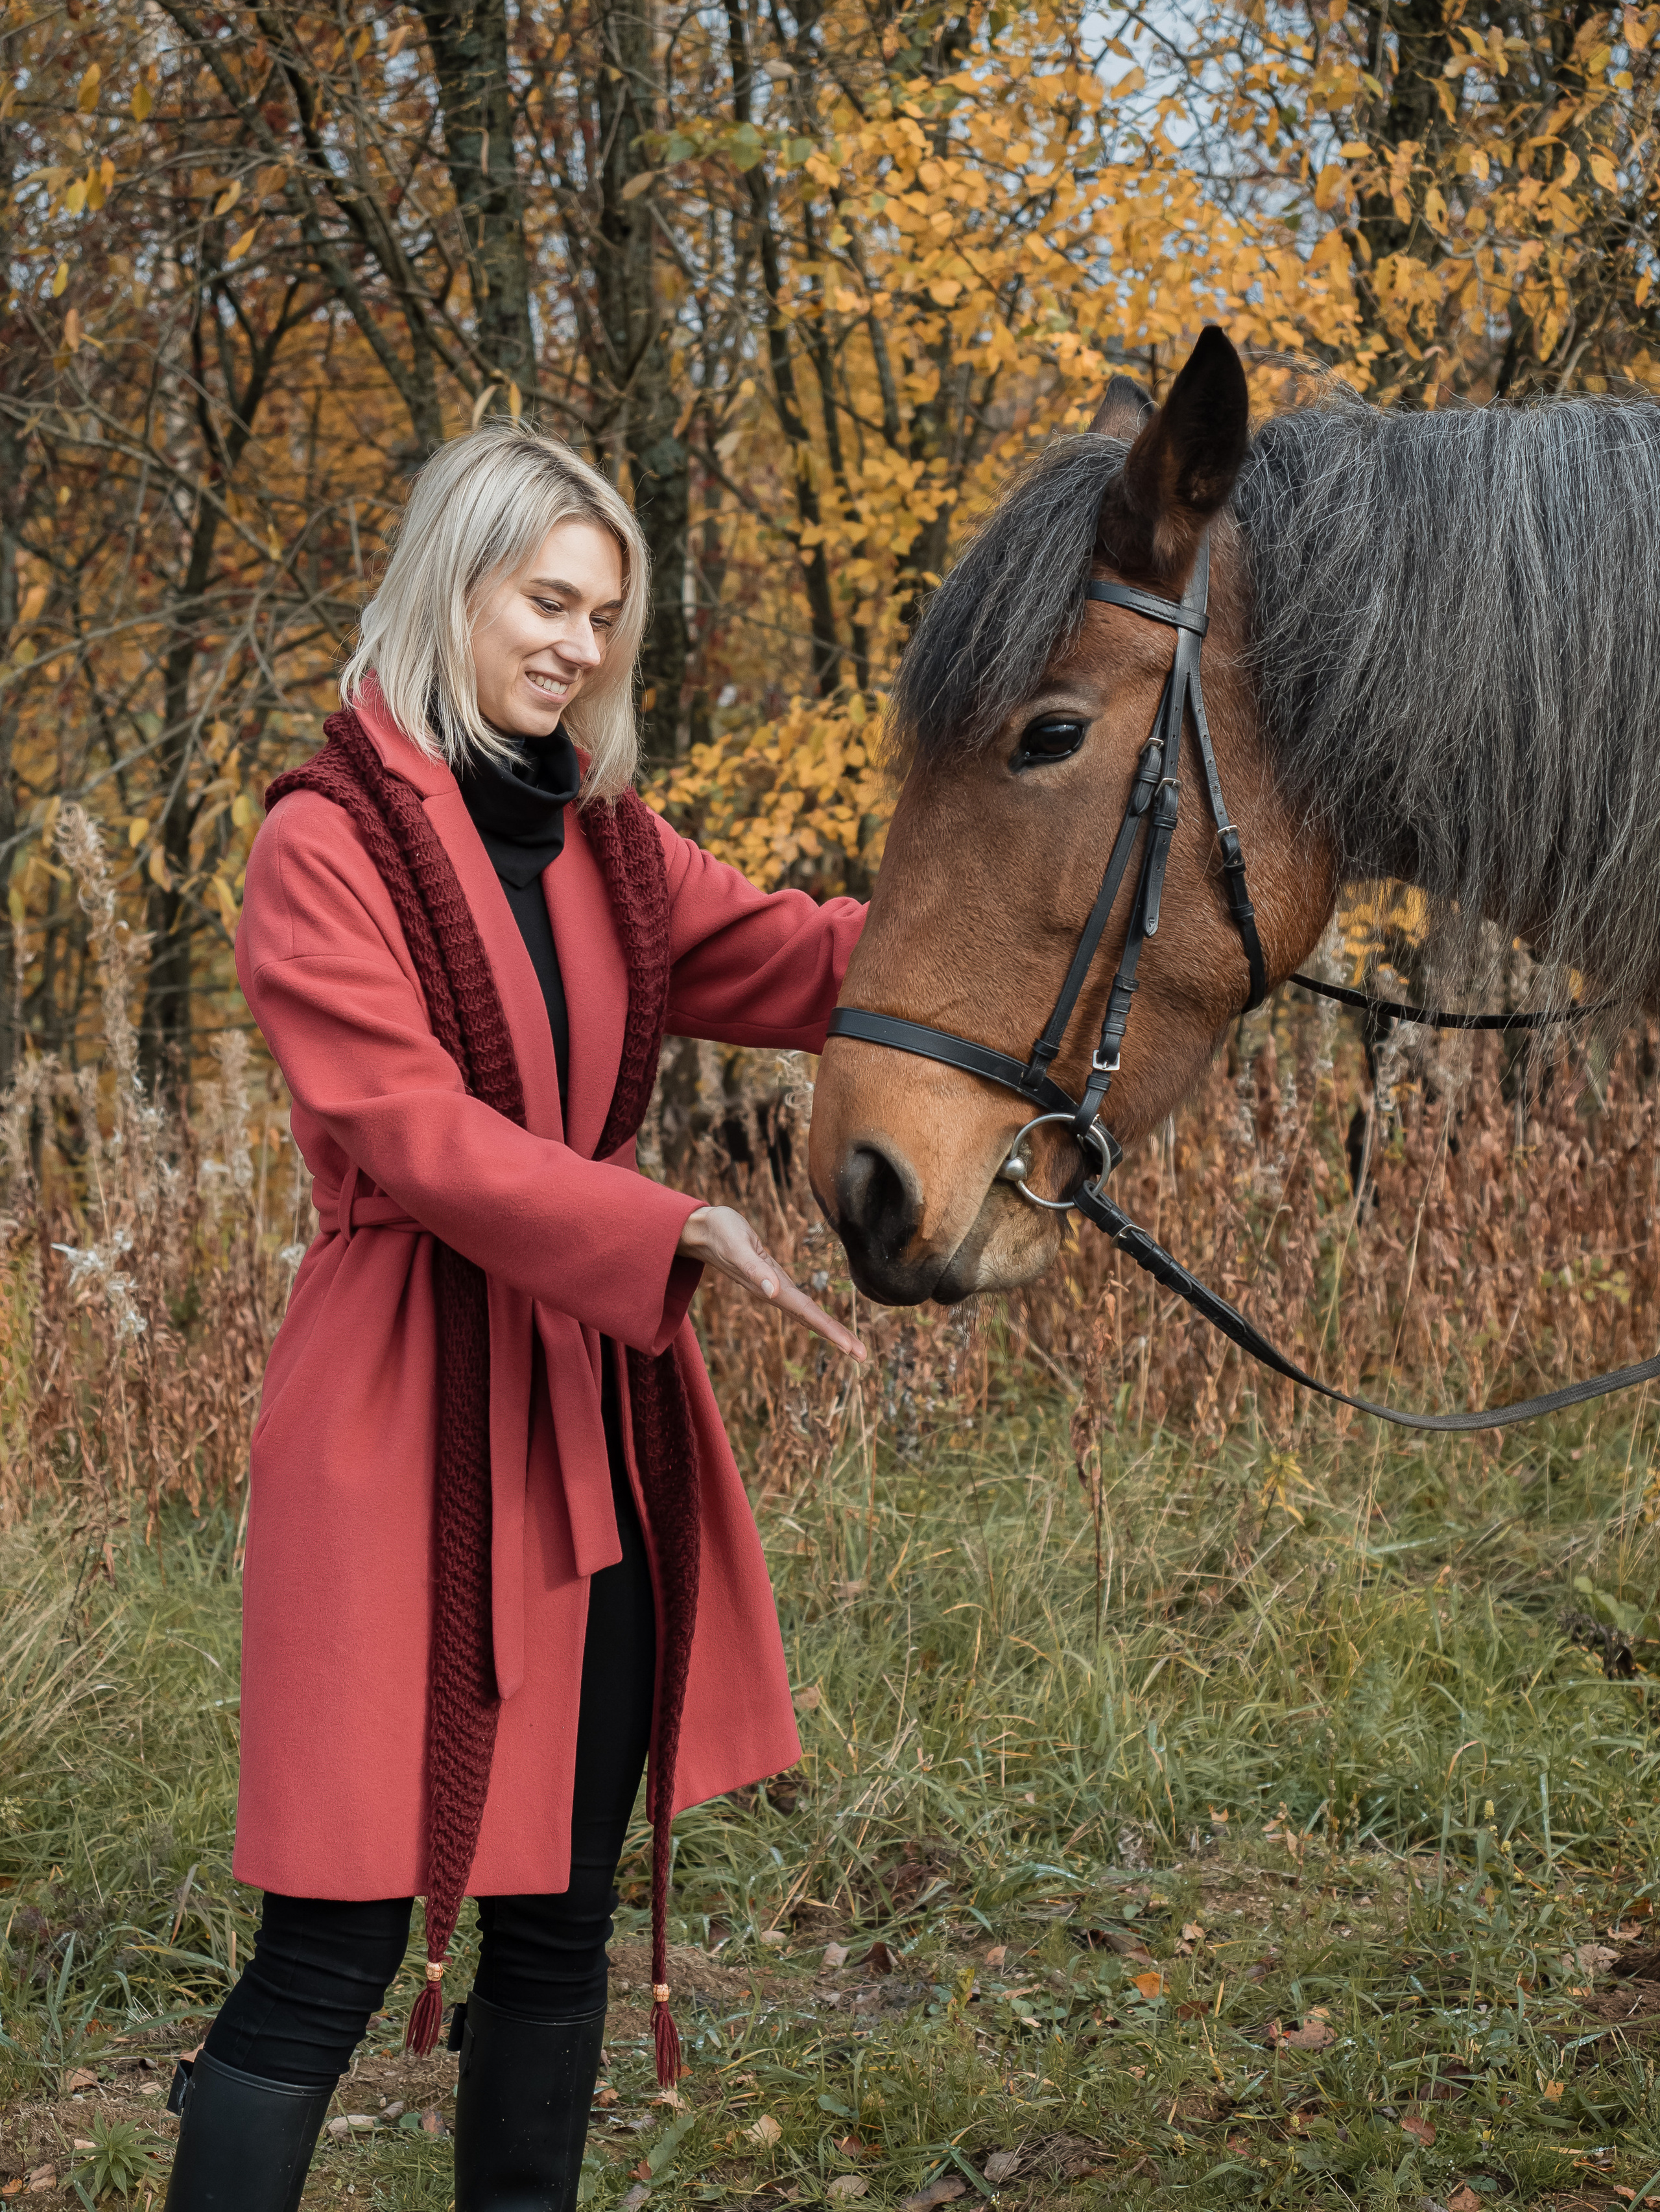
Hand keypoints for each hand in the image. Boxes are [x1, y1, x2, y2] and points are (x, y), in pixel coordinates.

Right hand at [676, 1206, 865, 1361]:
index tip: (851, 1347)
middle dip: (837, 1337)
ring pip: (806, 1313)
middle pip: (810, 1319)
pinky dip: (814, 1314)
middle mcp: (773, 1292)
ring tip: (850, 1345)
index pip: (806, 1312)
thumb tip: (772, 1292)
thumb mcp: (737, 1246)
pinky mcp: (772, 1278)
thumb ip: (753, 1270)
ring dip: (828, 1329)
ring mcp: (773, 1287)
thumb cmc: (719, 1232)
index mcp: (769, 1288)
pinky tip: (821, 1321)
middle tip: (863, 1356)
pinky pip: (799, 1302)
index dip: (829, 1330)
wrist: (701, 1229)